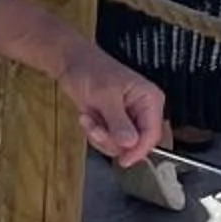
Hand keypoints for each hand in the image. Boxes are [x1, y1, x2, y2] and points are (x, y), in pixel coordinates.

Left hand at [57, 41, 166, 165]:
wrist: (68, 62)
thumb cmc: (89, 69)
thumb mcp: (104, 94)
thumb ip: (118, 121)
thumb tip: (130, 143)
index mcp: (149, 100)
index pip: (152, 134)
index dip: (138, 150)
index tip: (123, 159)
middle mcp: (142, 111)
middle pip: (136, 143)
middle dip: (111, 139)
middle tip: (94, 127)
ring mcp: (128, 118)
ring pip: (120, 145)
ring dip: (100, 136)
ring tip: (87, 119)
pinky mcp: (114, 123)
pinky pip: (109, 140)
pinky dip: (95, 134)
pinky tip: (86, 118)